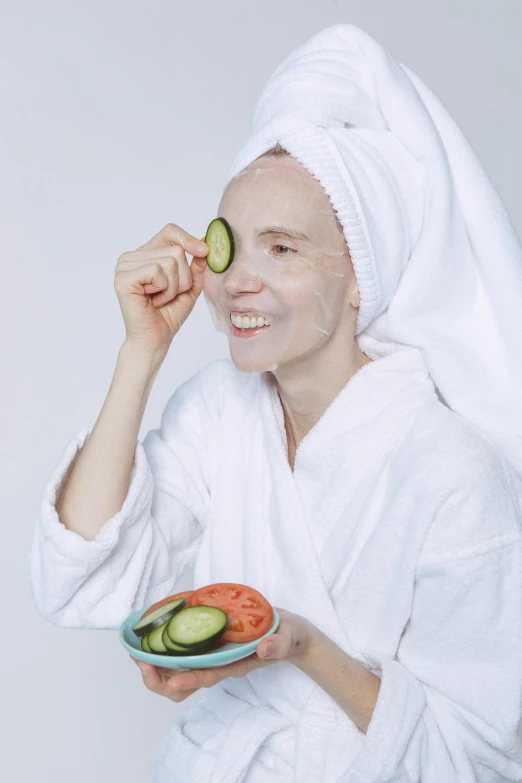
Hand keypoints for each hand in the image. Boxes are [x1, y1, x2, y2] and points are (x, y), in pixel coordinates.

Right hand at [114, 223, 208, 354]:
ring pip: (169, 261)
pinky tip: (153, 300)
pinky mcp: (124, 277)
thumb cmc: (168, 314)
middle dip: (182, 277)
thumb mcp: (190, 285)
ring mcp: (125, 266)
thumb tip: (205, 240)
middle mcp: (133, 256)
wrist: (156, 339)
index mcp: (146, 254)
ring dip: (173, 286)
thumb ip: (196, 264)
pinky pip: (157, 271)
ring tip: (161, 298)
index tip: (204, 252)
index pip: (170, 232)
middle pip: (175, 250)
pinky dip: (164, 289)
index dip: (188, 239)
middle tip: (168, 294)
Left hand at [129, 607, 314, 701]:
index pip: (208, 677)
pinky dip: (164, 649)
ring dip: (154, 666)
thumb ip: (278, 644)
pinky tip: (154, 635)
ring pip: (177, 672)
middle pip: (183, 684)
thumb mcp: (288, 636)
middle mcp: (219, 665)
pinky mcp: (209, 646)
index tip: (170, 680)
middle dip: (159, 678)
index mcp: (235, 665)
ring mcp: (212, 657)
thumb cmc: (288, 636)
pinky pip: (181, 655)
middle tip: (139, 659)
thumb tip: (264, 648)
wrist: (289, 633)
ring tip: (136, 651)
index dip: (188, 680)